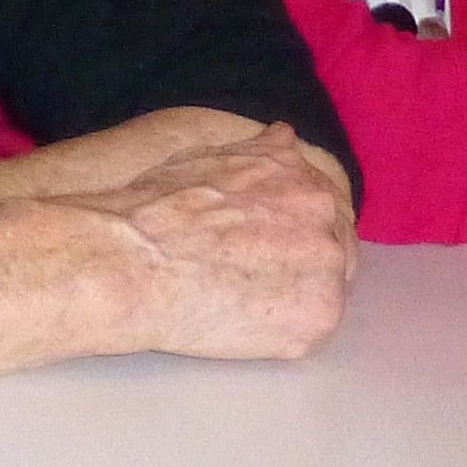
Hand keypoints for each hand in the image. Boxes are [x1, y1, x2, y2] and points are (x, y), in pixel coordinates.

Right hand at [0, 125, 353, 370]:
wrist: (136, 259)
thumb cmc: (156, 209)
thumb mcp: (211, 158)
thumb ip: (260, 154)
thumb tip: (284, 135)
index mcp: (301, 176)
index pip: (321, 211)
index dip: (293, 232)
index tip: (266, 248)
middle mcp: (325, 216)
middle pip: (331, 249)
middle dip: (298, 263)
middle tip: (251, 279)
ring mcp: (327, 269)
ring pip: (323, 291)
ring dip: (291, 297)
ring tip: (239, 300)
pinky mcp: (317, 319)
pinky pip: (309, 330)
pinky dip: (280, 331)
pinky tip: (240, 321)